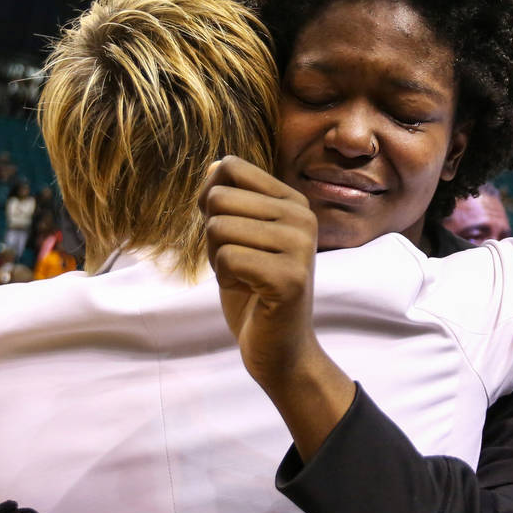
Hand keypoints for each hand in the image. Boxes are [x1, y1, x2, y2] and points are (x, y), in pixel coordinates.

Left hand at [199, 155, 318, 386]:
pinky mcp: (290, 277)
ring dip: (218, 258)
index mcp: (292, 201)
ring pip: (219, 228)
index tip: (228, 231)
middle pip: (219, 198)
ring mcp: (300, 246)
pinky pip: (228, 257)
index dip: (210, 199)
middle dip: (213, 235)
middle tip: (239, 262)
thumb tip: (216, 165)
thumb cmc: (252, 289)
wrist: (279, 347)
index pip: (231, 167)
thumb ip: (227, 200)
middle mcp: (302, 216)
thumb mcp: (236, 236)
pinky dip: (226, 278)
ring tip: (245, 277)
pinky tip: (250, 291)